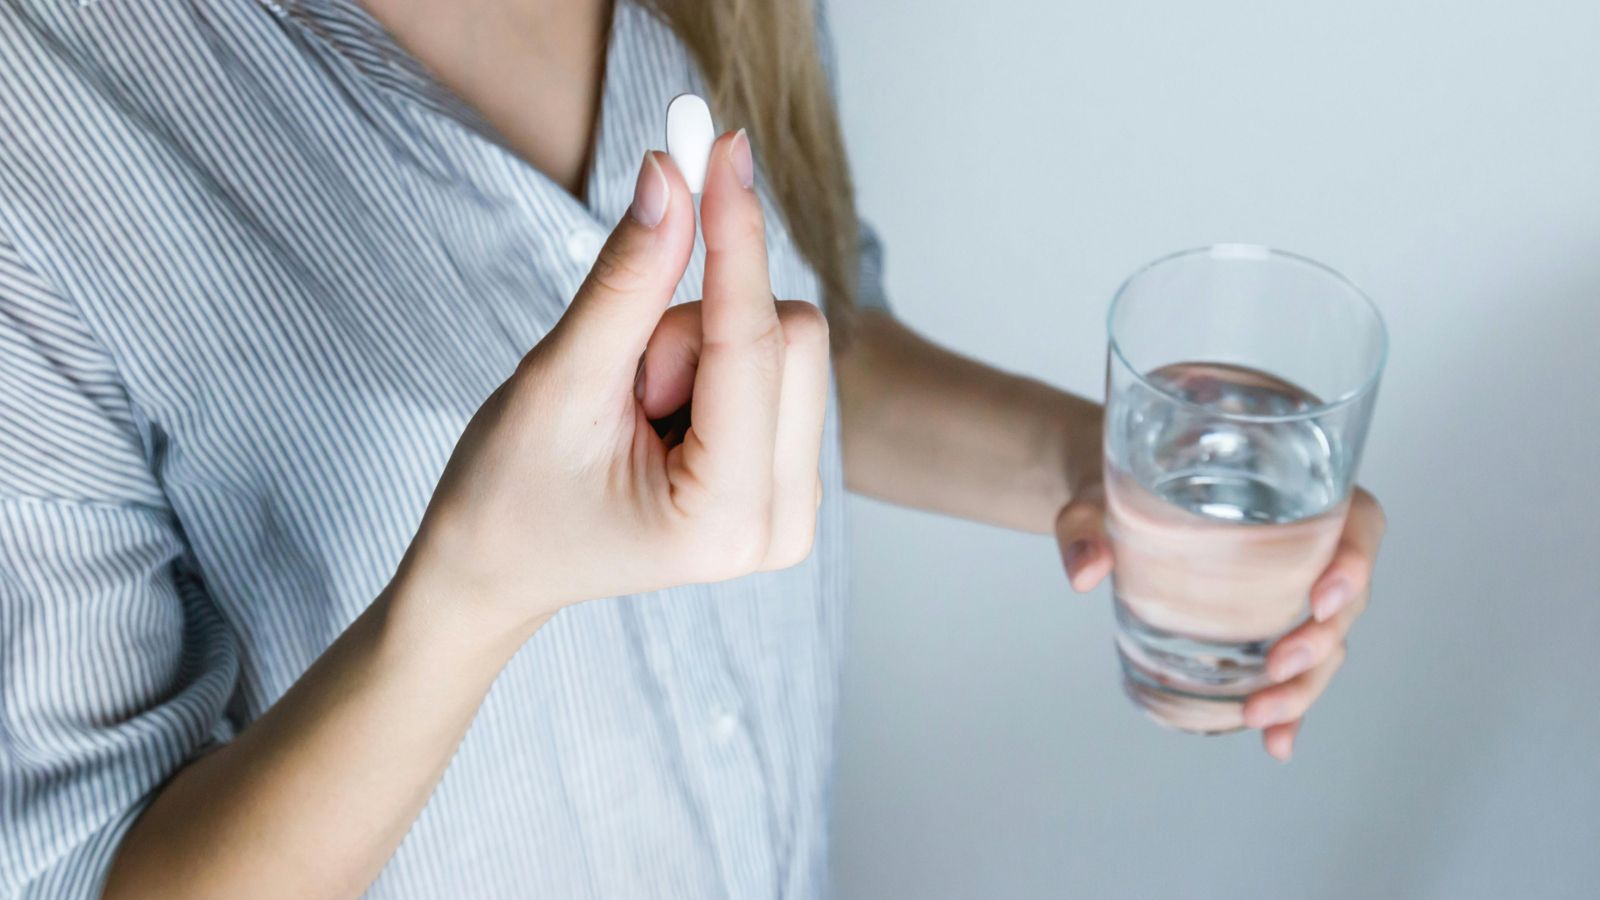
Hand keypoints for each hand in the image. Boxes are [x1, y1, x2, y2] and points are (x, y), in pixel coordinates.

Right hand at [401, 132, 829, 642]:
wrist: (499, 568)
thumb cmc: (509, 494)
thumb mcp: (559, 381)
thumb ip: (625, 281)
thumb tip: (672, 174)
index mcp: (725, 519)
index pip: (751, 342)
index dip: (734, 234)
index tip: (722, 145)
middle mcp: (784, 525)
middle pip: (791, 336)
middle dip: (695, 327)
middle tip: (625, 380)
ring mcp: (795, 507)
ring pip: (786, 345)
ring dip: (699, 349)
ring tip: (635, 409)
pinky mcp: (790, 478)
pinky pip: (777, 367)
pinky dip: (714, 365)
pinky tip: (662, 416)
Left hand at [1055, 483, 1386, 760]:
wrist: (1104, 505)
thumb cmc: (1114, 482)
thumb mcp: (1093, 494)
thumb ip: (1085, 525)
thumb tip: (1085, 571)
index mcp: (1290, 491)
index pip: (1356, 522)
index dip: (1356, 561)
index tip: (1322, 597)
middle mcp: (1304, 543)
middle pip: (1345, 598)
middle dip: (1321, 641)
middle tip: (1278, 666)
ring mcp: (1288, 590)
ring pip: (1326, 643)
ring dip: (1304, 687)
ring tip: (1260, 716)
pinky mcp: (1265, 626)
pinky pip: (1293, 670)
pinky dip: (1290, 708)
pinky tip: (1276, 742)